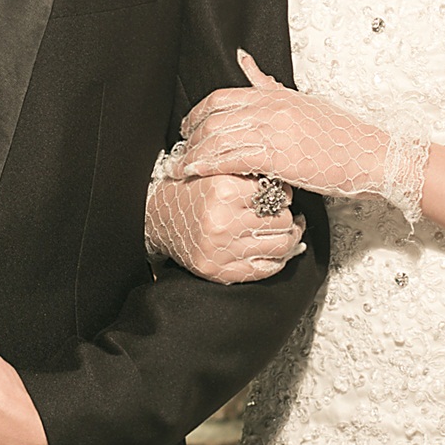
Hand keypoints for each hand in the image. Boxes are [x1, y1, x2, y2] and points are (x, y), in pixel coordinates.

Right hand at [145, 151, 305, 283]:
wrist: (156, 217)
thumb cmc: (190, 192)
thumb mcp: (218, 172)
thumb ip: (250, 175)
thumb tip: (287, 191)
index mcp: (224, 190)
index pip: (276, 194)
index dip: (282, 195)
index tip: (278, 196)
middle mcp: (222, 222)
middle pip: (281, 221)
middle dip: (285, 217)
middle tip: (281, 214)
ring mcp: (221, 250)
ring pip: (279, 246)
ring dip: (288, 239)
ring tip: (286, 232)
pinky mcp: (219, 271)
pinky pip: (264, 269)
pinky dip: (277, 260)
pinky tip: (274, 251)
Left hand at [178, 50, 428, 220]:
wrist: (372, 155)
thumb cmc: (343, 135)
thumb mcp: (303, 102)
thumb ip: (268, 84)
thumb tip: (244, 59)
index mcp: (275, 95)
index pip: (223, 97)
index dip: (198, 113)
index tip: (188, 128)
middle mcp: (271, 108)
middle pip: (215, 117)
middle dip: (191, 136)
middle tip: (180, 152)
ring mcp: (275, 131)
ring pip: (220, 138)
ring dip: (194, 154)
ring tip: (180, 168)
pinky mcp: (280, 156)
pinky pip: (234, 158)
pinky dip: (210, 165)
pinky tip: (197, 173)